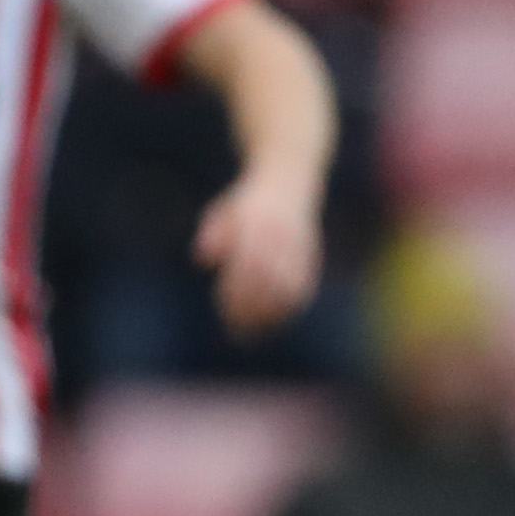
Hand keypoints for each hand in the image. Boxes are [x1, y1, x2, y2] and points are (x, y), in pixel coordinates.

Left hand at [194, 167, 323, 336]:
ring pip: (289, 288)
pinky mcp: (310, 255)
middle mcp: (279, 236)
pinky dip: (291, 308)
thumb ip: (212, 233)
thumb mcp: (223, 211)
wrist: (288, 182)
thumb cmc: (244, 205)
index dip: (237, 291)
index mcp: (256, 224)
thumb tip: (203, 260)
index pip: (247, 264)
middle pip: (267, 280)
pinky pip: (305, 287)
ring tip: (254, 333)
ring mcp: (298, 246)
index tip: (224, 312)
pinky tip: (275, 322)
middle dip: (251, 309)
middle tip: (236, 332)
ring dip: (272, 314)